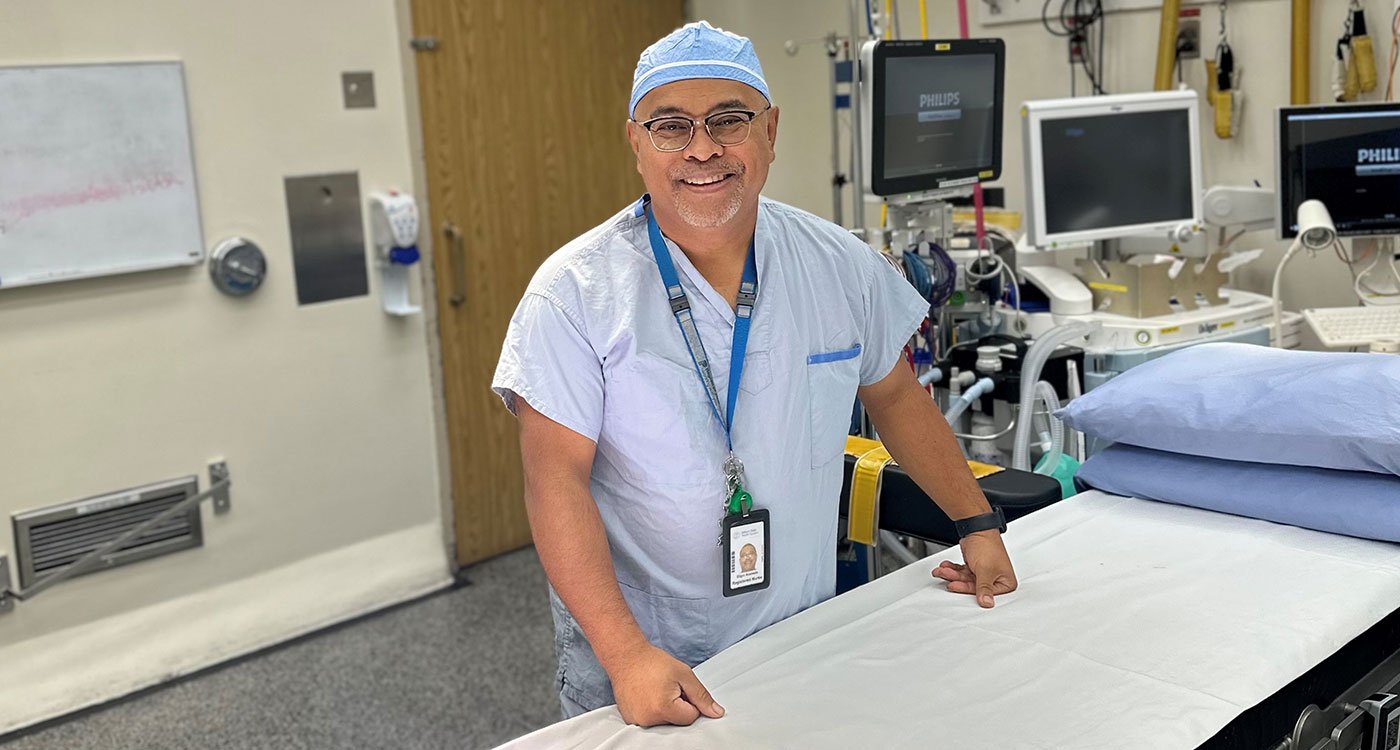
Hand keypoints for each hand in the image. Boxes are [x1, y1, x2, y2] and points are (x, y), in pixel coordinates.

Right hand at [607, 644, 724, 726]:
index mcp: (664, 708)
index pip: (691, 717)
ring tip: (655, 690)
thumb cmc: (653, 662)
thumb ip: (702, 696)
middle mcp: (648, 719)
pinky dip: (652, 711)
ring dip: (664, 710)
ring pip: (664, 723)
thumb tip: (716, 713)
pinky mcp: (630, 720)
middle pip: (677, 722)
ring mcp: (637, 722)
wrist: (626, 656)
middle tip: (666, 688)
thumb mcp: (684, 674)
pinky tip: (647, 696)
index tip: (679, 688)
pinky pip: (650, 721)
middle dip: (677, 706)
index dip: (689, 701)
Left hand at [931, 530, 1016, 607]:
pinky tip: (945, 567)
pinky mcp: (975, 568)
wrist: (977, 528)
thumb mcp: (985, 570)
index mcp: (1006, 582)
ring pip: (965, 579)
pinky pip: (962, 573)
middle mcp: (996, 578)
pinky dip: (953, 570)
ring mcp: (984, 573)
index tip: (956, 586)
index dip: (969, 590)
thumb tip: (987, 603)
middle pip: (973, 586)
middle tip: (946, 576)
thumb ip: (984, 588)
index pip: (986, 594)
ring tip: (942, 570)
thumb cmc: (987, 545)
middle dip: (957, 579)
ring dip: (952, 574)